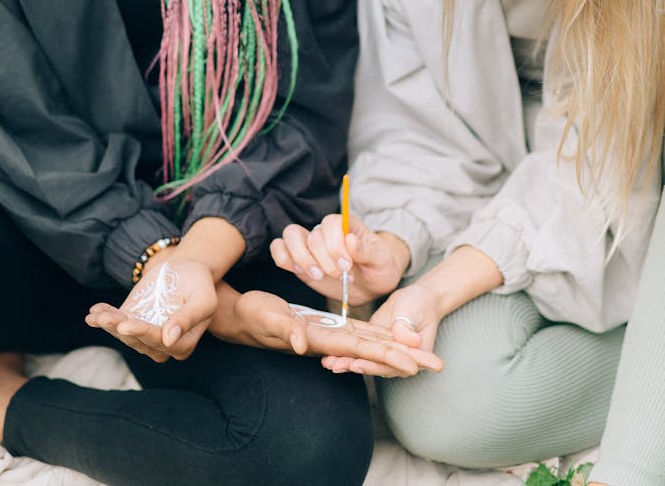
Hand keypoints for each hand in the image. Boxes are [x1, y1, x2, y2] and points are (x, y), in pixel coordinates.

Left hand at [86, 258, 216, 361]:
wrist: (186, 268)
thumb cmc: (199, 284)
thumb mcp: (202, 299)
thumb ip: (188, 318)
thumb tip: (169, 339)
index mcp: (183, 344)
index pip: (161, 343)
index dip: (143, 334)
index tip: (126, 325)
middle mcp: (162, 344)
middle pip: (139, 341)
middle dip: (122, 330)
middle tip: (106, 319)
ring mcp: (145, 333)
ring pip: (125, 335)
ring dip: (109, 325)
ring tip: (97, 316)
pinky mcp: (132, 320)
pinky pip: (117, 323)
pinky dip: (104, 318)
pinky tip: (93, 313)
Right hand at [213, 288, 442, 378]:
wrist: (243, 317)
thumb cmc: (253, 316)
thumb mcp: (267, 318)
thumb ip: (284, 330)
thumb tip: (301, 344)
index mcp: (322, 339)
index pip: (362, 349)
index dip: (388, 355)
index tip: (414, 364)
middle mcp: (332, 340)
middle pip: (376, 349)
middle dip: (406, 357)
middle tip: (438, 364)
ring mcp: (331, 334)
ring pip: (372, 342)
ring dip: (399, 348)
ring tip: (425, 356)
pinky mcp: (328, 326)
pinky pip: (360, 333)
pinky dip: (380, 336)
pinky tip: (394, 338)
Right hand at [270, 213, 408, 304]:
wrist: (371, 282)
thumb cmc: (377, 267)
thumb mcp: (380, 259)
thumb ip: (367, 250)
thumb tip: (351, 240)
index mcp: (346, 224)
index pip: (331, 223)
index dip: (335, 244)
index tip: (347, 265)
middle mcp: (325, 231)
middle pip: (312, 235)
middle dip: (323, 259)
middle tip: (338, 275)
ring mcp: (310, 244)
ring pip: (290, 236)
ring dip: (301, 258)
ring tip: (317, 275)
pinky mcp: (299, 259)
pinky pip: (280, 250)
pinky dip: (283, 259)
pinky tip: (298, 271)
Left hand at [322, 280, 441, 376]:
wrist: (417, 299)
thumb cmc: (420, 305)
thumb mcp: (414, 312)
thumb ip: (407, 326)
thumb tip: (407, 339)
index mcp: (410, 358)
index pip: (390, 365)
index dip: (373, 366)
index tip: (357, 364)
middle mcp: (396, 360)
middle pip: (373, 366)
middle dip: (353, 365)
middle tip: (335, 364)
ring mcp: (383, 353)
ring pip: (364, 360)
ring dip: (345, 361)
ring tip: (327, 361)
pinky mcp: (372, 343)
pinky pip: (359, 350)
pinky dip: (345, 352)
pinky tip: (328, 354)